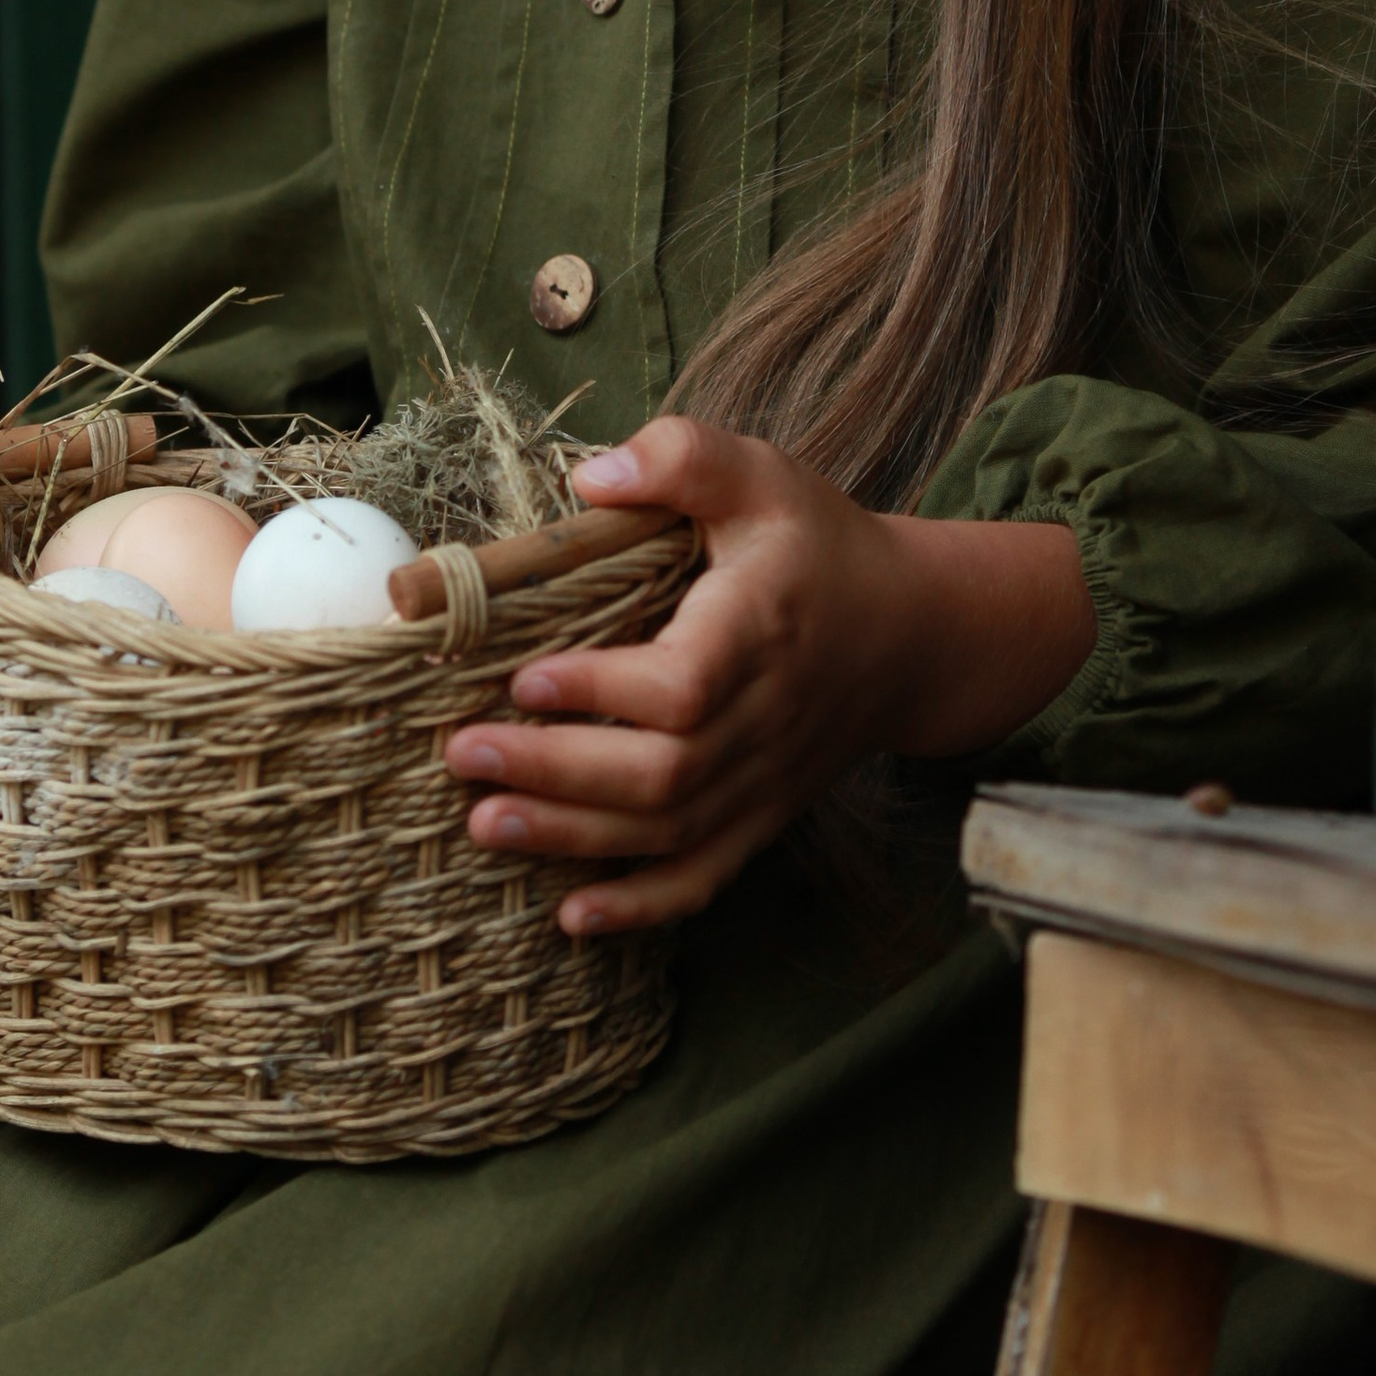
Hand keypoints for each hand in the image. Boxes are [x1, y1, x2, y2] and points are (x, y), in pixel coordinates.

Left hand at [443, 414, 1091, 937]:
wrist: (911, 634)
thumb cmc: (818, 548)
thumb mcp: (763, 475)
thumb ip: (684, 458)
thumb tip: (592, 476)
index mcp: (760, 628)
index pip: (684, 684)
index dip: (602, 691)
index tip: (525, 678)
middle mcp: (765, 717)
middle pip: (663, 774)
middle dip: (557, 773)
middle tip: (464, 755)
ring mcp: (765, 780)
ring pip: (669, 832)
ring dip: (572, 838)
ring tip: (484, 822)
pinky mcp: (762, 816)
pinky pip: (704, 877)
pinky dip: (641, 908)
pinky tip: (572, 918)